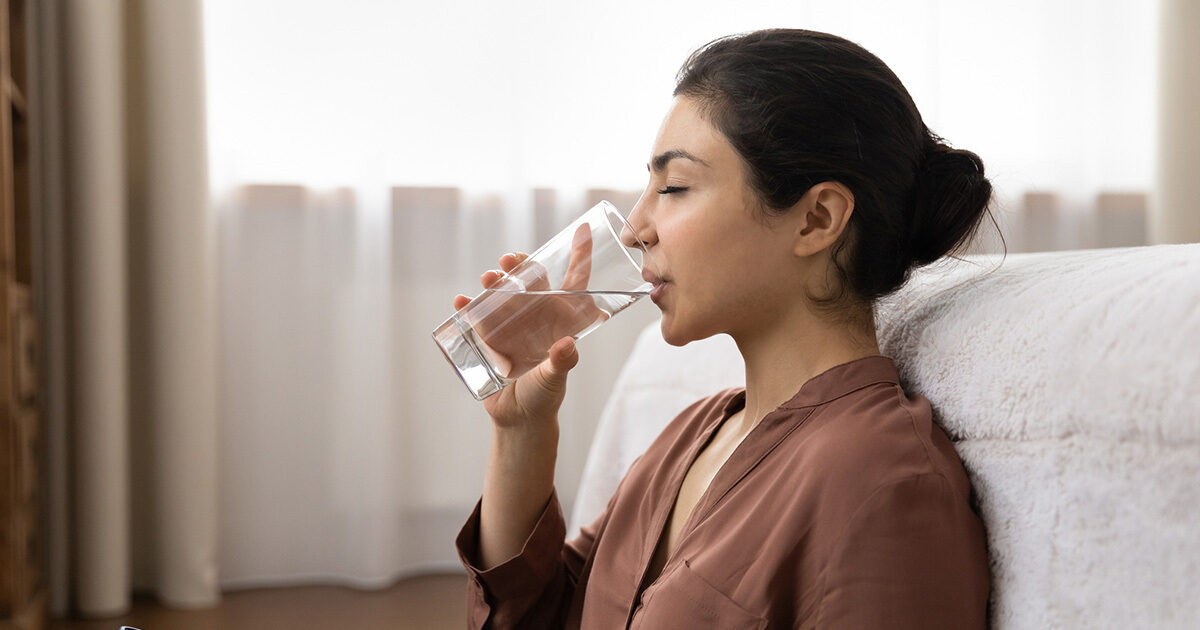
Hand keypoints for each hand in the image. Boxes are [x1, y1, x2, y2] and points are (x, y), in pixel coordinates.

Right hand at [451, 225, 604, 427]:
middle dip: (520, 263)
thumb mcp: (555, 379)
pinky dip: (467, 306)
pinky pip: (476, 314)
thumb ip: (561, 363)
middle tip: (509, 260)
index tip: (582, 229)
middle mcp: (536, 314)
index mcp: (561, 318)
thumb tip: (566, 346)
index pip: (574, 281)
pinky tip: (461, 301)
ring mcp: (511, 322)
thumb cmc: (544, 396)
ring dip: (493, 281)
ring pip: (503, 291)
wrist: (518, 418)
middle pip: (531, 279)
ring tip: (487, 279)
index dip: (580, 255)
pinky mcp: (489, 335)